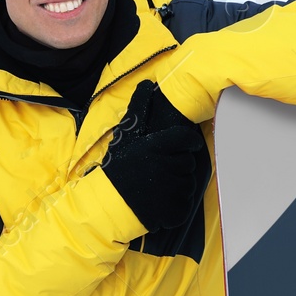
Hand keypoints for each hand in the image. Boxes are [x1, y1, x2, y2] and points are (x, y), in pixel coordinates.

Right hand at [101, 80, 211, 230]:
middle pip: (188, 163)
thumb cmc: (117, 170)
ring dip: (177, 186)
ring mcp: (171, 190)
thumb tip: (146, 84)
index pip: (186, 140)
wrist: (107, 206)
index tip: (186, 147)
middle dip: (177, 167)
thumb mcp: (125, 137)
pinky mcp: (174, 210)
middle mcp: (166, 166)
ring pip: (188, 184)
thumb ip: (138, 110)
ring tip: (158, 188)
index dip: (189, 143)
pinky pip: (185, 204)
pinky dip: (176, 205)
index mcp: (157, 147)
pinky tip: (160, 202)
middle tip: (159, 172)